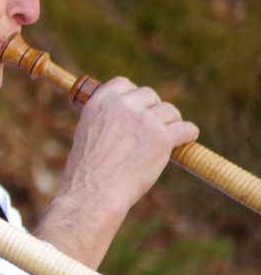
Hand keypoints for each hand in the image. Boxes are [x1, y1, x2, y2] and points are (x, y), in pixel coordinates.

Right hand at [35, 78, 197, 266]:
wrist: (93, 191)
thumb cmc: (87, 169)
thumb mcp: (87, 132)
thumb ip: (104, 118)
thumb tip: (123, 117)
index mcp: (100, 101)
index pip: (123, 83)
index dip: (133, 96)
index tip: (136, 109)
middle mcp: (122, 105)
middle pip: (150, 95)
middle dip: (153, 110)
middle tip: (152, 129)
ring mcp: (144, 120)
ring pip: (170, 111)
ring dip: (171, 123)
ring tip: (167, 139)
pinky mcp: (162, 138)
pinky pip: (187, 129)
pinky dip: (188, 135)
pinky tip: (183, 143)